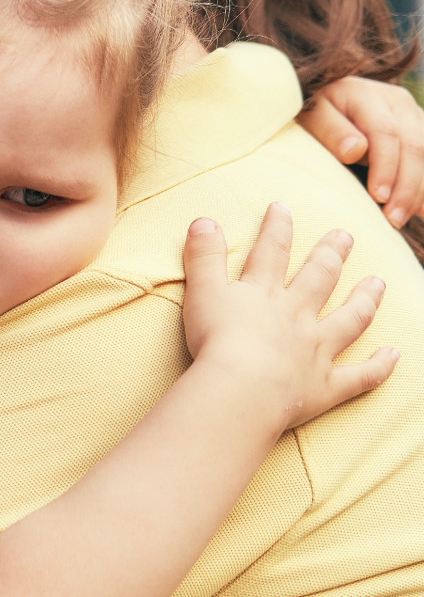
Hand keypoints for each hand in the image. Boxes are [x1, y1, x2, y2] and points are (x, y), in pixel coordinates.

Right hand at [182, 202, 397, 430]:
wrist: (241, 389)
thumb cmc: (217, 341)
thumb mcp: (202, 291)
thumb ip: (204, 256)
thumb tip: (204, 219)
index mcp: (265, 293)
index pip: (272, 251)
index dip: (277, 227)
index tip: (283, 208)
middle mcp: (297, 316)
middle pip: (319, 278)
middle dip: (331, 254)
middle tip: (345, 236)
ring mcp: (316, 350)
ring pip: (349, 320)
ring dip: (365, 300)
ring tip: (378, 283)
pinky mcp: (325, 385)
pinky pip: (360, 376)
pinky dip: (379, 367)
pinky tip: (393, 355)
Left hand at [297, 76, 423, 227]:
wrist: (323, 103)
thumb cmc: (311, 113)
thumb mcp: (311, 118)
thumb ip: (331, 131)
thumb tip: (356, 149)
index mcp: (366, 94)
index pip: (385, 133)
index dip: (386, 167)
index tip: (379, 197)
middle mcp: (396, 101)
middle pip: (414, 146)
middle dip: (407, 186)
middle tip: (393, 219)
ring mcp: (412, 114)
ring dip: (419, 190)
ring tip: (404, 219)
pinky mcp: (418, 129)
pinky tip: (421, 210)